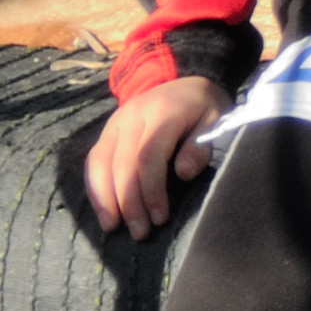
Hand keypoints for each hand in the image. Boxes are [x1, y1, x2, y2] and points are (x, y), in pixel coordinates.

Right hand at [86, 75, 227, 235]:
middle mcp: (132, 116)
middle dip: (129, 203)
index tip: (160, 218)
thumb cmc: (203, 107)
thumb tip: (183, 173)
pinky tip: (103, 209)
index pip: (148, 156)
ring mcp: (116, 122)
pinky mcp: (107, 130)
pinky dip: (95, 186)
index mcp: (162, 113)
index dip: (151, 191)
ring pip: (100, 163)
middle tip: (140, 232)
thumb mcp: (215, 120)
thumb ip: (200, 145)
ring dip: (105, 198)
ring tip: (112, 227)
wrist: (186, 79)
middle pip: (122, 164)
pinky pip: (94, 160)